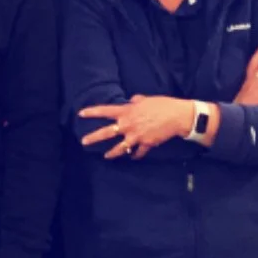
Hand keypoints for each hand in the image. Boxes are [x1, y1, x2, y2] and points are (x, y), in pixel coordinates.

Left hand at [79, 96, 196, 159]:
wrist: (177, 117)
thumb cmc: (163, 105)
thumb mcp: (146, 99)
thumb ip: (136, 101)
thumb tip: (132, 100)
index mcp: (127, 112)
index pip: (105, 111)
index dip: (92, 112)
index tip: (80, 114)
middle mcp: (128, 125)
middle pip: (107, 133)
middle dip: (94, 138)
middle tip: (84, 142)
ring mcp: (136, 136)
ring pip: (120, 148)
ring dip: (112, 153)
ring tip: (106, 156)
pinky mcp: (146, 144)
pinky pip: (138, 153)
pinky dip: (135, 155)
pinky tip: (133, 157)